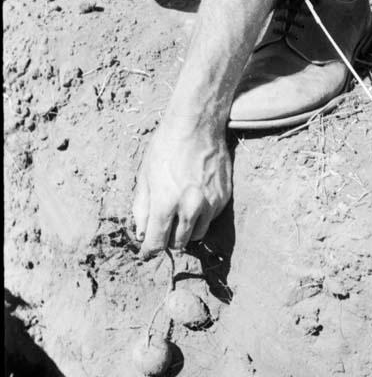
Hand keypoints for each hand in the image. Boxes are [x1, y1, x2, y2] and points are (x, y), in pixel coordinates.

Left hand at [133, 121, 231, 257]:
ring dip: (186, 230)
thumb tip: (143, 234)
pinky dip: (201, 216)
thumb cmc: (166, 147)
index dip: (149, 250)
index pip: (157, 243)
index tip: (147, 251)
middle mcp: (190, 208)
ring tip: (179, 211)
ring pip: (197, 235)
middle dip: (167, 239)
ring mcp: (210, 204)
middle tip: (163, 227)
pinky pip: (210, 219)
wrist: (197, 125)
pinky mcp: (224, 199)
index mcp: (166, 203)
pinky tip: (195, 197)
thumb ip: (142, 209)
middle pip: (178, 243)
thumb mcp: (145, 177)